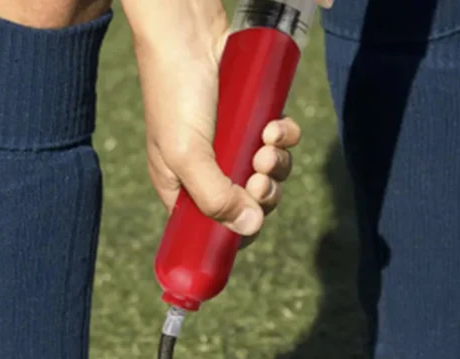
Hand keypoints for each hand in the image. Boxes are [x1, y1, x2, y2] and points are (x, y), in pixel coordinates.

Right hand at [122, 0, 309, 237]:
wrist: (187, 29)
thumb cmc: (174, 91)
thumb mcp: (187, 154)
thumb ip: (215, 197)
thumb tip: (251, 227)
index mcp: (182, 188)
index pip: (215, 228)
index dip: (239, 229)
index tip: (252, 218)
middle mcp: (209, 170)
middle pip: (250, 204)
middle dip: (264, 194)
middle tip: (260, 177)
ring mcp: (233, 145)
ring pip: (270, 173)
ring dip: (278, 165)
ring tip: (268, 145)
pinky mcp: (253, 119)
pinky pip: (279, 141)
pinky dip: (284, 137)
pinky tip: (276, 124)